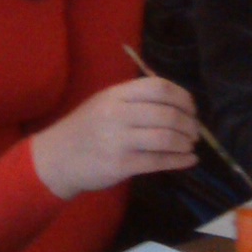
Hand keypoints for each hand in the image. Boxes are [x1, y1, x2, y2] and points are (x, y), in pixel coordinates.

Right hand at [30, 77, 199, 198]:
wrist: (57, 157)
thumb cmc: (86, 128)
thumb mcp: (104, 103)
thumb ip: (135, 99)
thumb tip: (178, 103)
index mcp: (115, 95)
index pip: (158, 87)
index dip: (183, 97)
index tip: (191, 108)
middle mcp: (117, 114)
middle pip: (167, 113)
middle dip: (189, 124)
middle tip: (194, 131)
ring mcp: (119, 140)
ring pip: (166, 138)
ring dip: (186, 142)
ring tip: (189, 145)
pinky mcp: (121, 164)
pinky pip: (159, 161)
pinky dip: (180, 161)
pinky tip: (189, 160)